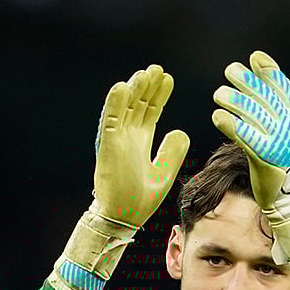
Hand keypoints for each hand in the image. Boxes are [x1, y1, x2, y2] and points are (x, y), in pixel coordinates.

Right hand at [50, 65, 188, 289]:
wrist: (123, 219)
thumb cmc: (139, 200)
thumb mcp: (164, 174)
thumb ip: (172, 153)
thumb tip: (180, 131)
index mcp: (140, 143)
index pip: (150, 112)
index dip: (159, 96)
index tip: (168, 79)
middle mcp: (127, 138)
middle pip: (138, 105)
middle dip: (148, 87)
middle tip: (158, 70)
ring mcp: (116, 141)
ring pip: (124, 108)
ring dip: (133, 90)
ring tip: (145, 73)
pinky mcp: (108, 148)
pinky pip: (110, 122)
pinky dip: (114, 104)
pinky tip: (122, 87)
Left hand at [211, 51, 289, 276]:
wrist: (287, 201)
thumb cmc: (277, 167)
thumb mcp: (278, 137)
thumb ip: (269, 115)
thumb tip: (254, 88)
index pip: (283, 88)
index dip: (270, 70)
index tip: (255, 57)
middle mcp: (288, 130)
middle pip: (266, 98)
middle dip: (248, 82)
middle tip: (229, 71)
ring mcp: (279, 145)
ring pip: (255, 116)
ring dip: (235, 101)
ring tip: (218, 95)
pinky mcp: (265, 161)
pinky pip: (247, 139)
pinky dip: (232, 126)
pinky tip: (217, 117)